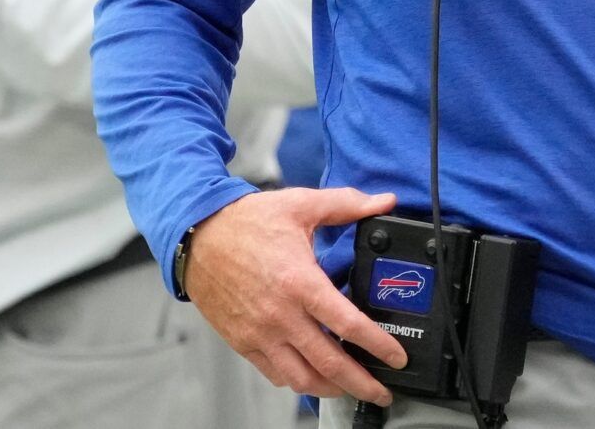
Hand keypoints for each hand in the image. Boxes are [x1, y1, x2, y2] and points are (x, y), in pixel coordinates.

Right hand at [187, 187, 407, 405]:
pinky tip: (313, 375)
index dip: (378, 345)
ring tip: (350, 388)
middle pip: (329, 363)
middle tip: (382, 392)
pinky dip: (299, 380)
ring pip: (302, 378)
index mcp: (299, 282)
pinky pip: (276, 373)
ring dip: (331, 389)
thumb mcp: (300, 205)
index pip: (348, 324)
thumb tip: (383, 202)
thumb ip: (345, 204)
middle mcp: (281, 315)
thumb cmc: (246, 222)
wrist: (197, 237)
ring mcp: (260, 333)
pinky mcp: (243, 342)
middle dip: (361, 383)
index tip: (396, 356)